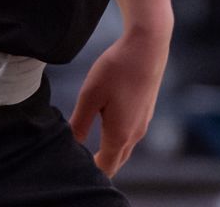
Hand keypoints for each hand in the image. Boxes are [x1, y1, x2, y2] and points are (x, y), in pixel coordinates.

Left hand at [67, 27, 168, 175]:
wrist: (148, 46)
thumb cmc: (117, 69)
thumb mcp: (90, 95)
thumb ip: (79, 123)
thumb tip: (71, 145)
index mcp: (119, 135)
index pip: (105, 168)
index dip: (89, 173)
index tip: (73, 169)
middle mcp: (135, 134)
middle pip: (116, 162)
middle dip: (100, 166)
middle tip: (79, 163)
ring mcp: (143, 122)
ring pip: (125, 148)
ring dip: (109, 152)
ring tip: (89, 148)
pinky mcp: (146, 110)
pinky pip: (131, 134)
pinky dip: (118, 139)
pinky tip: (106, 124)